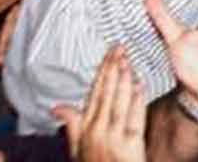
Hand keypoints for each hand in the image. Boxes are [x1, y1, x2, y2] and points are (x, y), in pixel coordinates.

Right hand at [55, 43, 147, 161]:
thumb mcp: (76, 149)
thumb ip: (71, 124)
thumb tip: (56, 107)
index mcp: (86, 129)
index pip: (94, 94)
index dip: (102, 72)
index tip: (108, 54)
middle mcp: (97, 131)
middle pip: (106, 93)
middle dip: (113, 68)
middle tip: (119, 47)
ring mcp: (113, 138)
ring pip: (118, 101)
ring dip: (123, 78)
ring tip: (128, 59)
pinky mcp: (130, 145)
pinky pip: (134, 118)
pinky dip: (137, 100)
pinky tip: (140, 85)